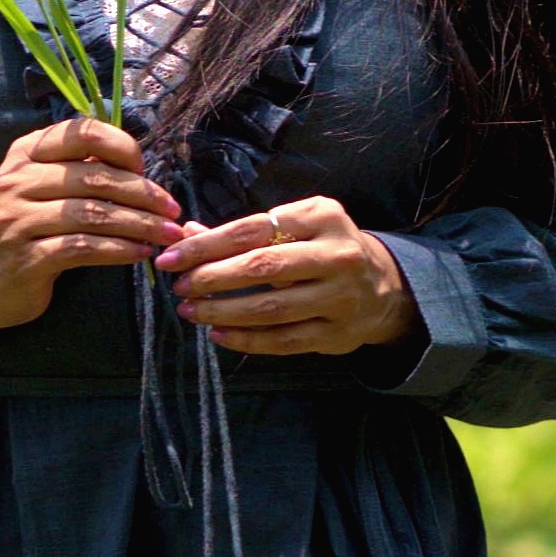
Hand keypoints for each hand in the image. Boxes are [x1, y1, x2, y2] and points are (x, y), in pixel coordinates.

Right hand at [0, 119, 183, 360]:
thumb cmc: (29, 228)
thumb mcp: (45, 188)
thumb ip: (79, 170)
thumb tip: (138, 162)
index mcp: (25, 152)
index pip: (82, 133)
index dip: (121, 147)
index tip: (145, 169)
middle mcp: (17, 181)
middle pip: (94, 178)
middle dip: (142, 193)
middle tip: (172, 209)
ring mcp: (18, 220)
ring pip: (93, 214)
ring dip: (138, 224)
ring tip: (166, 234)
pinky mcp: (27, 258)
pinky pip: (83, 248)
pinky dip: (118, 250)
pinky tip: (140, 253)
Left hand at [154, 196, 418, 355]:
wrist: (384, 287)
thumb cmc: (324, 250)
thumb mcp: (293, 227)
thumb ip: (241, 233)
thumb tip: (185, 234)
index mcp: (322, 216)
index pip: (252, 229)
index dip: (207, 245)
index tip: (172, 258)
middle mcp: (336, 254)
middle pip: (262, 267)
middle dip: (213, 279)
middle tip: (181, 288)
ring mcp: (340, 297)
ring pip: (271, 308)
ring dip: (223, 312)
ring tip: (192, 312)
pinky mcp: (338, 333)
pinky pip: (283, 340)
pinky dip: (246, 340)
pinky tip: (218, 334)